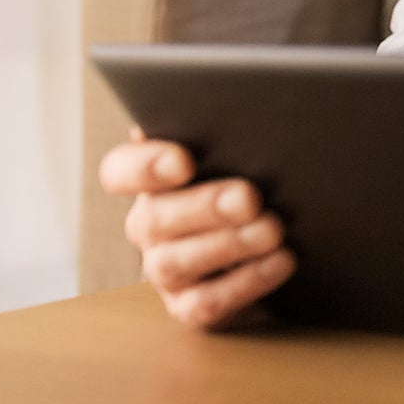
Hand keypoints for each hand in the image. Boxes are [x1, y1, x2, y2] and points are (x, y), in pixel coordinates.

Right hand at [98, 129, 295, 328]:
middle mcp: (149, 223)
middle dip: (205, 206)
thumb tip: (240, 96)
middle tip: (250, 197)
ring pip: (177, 262)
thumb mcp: (240, 146)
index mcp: (151, 177)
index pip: (120, 170)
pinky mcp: (189, 306)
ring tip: (274, 229)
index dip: (144, 166)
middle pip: (155, 218)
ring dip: (229, 244)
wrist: (283, 234)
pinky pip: (206, 303)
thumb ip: (226, 126)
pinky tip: (282, 260)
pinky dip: (246, 282)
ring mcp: (164, 268)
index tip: (183, 159)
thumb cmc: (254, 170)